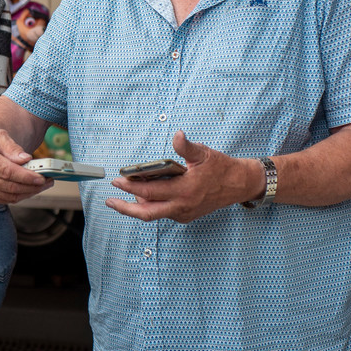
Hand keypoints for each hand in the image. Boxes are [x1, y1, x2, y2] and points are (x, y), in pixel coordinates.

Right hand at [0, 126, 51, 203]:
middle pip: (9, 186)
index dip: (26, 176)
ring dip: (28, 193)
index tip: (41, 177)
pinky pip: (4, 200)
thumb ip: (10, 146)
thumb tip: (25, 159)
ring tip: (42, 185)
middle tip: (47, 181)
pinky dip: (19, 196)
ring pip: (9, 196)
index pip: (6, 171)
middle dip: (31, 186)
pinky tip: (28, 189)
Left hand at [107, 131, 258, 223]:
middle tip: (111, 201)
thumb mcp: (203, 153)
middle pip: (146, 212)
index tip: (118, 181)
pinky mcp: (186, 215)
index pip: (150, 191)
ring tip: (126, 195)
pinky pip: (164, 213)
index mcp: (185, 190)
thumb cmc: (221, 168)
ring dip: (138, 206)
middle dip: (125, 208)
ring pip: (154, 214)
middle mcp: (182, 205)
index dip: (131, 187)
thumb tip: (177, 135)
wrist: (239, 184)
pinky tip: (146, 196)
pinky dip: (152, 205)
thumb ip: (186, 147)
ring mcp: (184, 213)